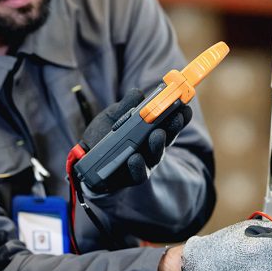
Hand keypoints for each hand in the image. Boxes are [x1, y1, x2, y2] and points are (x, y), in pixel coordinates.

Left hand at [78, 88, 192, 192]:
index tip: (186, 105)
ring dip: (158, 144)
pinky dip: (138, 166)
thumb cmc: (104, 133)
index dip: (180, 115)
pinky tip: (135, 157)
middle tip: (177, 116)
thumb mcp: (113, 115)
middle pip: (167, 137)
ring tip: (157, 134)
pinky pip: (138, 173)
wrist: (85, 156)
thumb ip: (126, 106)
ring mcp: (144, 162)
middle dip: (174, 127)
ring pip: (155, 155)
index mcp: (151, 130)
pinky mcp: (131, 177)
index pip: (170, 122)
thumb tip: (138, 94)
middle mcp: (151, 147)